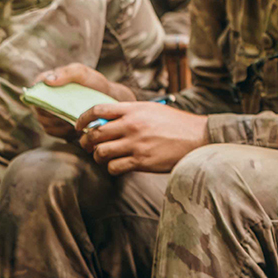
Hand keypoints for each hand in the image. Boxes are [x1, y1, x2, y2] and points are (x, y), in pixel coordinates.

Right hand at [33, 63, 136, 140]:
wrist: (108, 100)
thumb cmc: (94, 84)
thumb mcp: (83, 73)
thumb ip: (67, 73)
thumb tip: (48, 81)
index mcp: (47, 82)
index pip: (34, 89)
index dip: (40, 96)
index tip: (56, 100)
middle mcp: (44, 99)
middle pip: (38, 108)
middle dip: (53, 112)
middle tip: (69, 112)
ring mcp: (47, 114)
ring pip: (44, 121)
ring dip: (59, 123)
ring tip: (75, 120)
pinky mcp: (54, 127)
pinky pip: (52, 131)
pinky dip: (63, 131)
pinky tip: (76, 128)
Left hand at [80, 102, 207, 174]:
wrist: (197, 137)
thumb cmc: (176, 123)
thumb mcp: (152, 109)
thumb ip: (130, 112)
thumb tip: (107, 120)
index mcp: (133, 109)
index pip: (97, 110)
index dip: (83, 119)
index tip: (80, 127)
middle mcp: (132, 125)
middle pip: (96, 134)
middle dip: (86, 142)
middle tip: (88, 146)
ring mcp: (136, 144)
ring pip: (102, 152)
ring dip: (98, 157)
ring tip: (103, 157)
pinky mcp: (141, 161)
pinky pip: (114, 167)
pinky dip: (111, 168)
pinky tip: (117, 166)